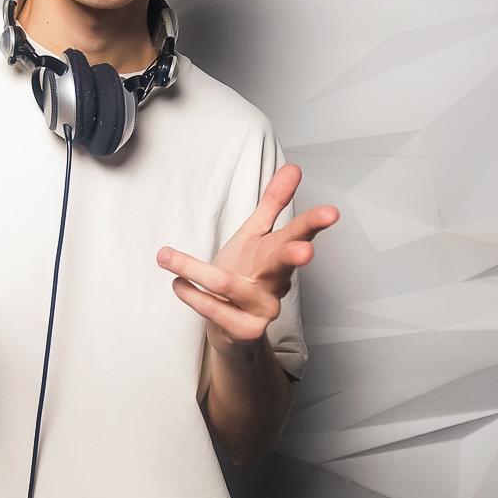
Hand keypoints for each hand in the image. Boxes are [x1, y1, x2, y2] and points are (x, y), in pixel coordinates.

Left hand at [156, 163, 337, 349]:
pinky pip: (215, 309)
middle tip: (304, 251)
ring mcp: (264, 309)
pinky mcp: (246, 330)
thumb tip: (293, 168)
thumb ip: (273, 203)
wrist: (232, 327)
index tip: (331, 213)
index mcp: (278, 253)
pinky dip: (192, 295)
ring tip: (166, 257)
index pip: (300, 234)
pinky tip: (177, 283)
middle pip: (284, 263)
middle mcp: (277, 282)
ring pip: (229, 285)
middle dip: (295, 256)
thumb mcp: (256, 235)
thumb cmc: (247, 274)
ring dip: (195, 271)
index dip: (315, 223)